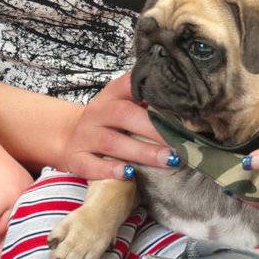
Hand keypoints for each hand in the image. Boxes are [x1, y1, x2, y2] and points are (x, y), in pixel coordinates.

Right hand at [59, 71, 177, 180]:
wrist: (68, 136)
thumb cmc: (109, 121)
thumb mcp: (123, 104)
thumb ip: (148, 103)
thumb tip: (190, 112)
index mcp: (112, 94)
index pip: (129, 84)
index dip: (151, 91)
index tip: (178, 102)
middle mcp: (97, 111)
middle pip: (123, 115)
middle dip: (154, 129)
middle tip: (181, 142)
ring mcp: (85, 135)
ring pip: (112, 142)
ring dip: (142, 152)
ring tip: (169, 160)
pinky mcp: (76, 158)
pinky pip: (91, 164)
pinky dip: (110, 170)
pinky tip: (129, 174)